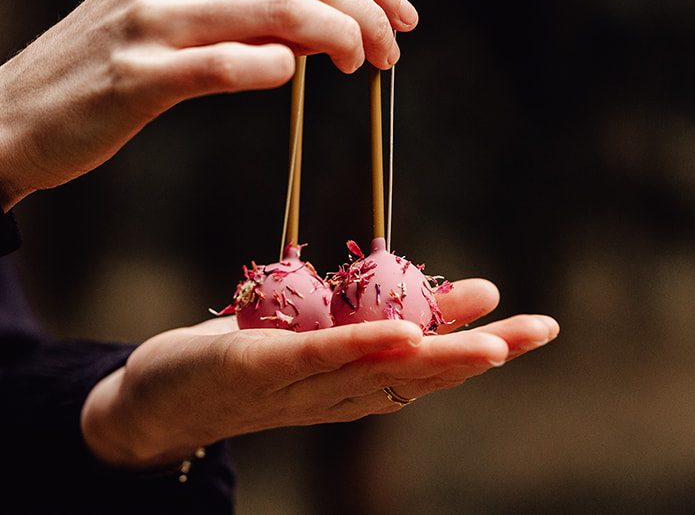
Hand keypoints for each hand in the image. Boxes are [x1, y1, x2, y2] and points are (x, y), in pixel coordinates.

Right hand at [0, 0, 416, 208]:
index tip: (401, 16)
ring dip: (341, 38)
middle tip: (392, 52)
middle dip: (368, 11)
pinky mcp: (136, 74)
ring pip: (278, 12)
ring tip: (359, 67)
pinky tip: (290, 78)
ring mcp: (152, 18)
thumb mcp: (176, 13)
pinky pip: (226, 65)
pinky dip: (271, 69)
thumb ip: (248, 5)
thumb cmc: (106, 66)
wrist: (13, 115)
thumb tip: (335, 16)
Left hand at [79, 278, 558, 468]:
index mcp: (351, 383)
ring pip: (380, 371)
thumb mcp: (312, 335)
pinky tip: (401, 334)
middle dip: (482, 356)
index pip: (429, 366)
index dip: (487, 349)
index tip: (541, 326)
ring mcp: (299, 386)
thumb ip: (369, 316)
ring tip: (490, 341)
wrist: (154, 404)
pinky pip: (317, 357)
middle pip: (419, 376)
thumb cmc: (239, 365)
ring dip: (438, 358)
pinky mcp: (258, 368)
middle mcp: (336, 394)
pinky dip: (362, 346)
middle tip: (539, 331)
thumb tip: (427, 291)